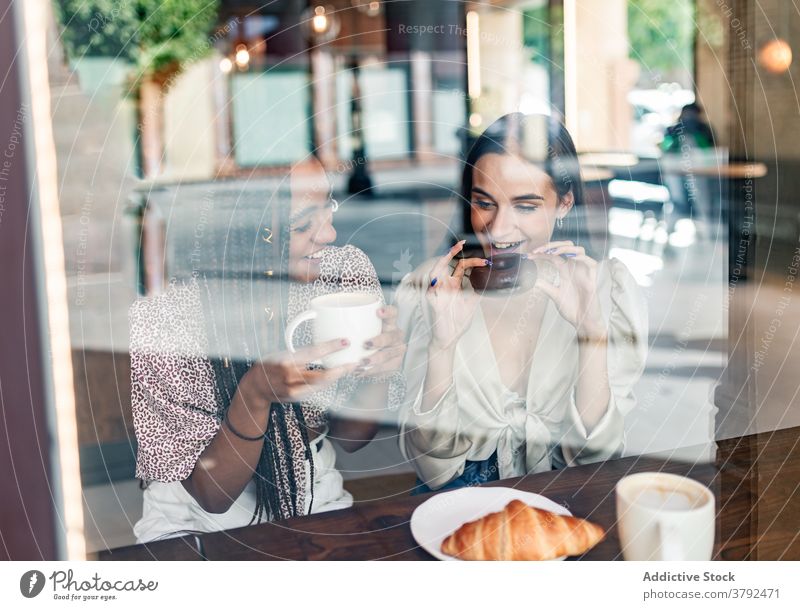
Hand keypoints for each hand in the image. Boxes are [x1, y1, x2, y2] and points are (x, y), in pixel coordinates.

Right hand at [239, 339, 356, 405]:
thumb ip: (301, 353)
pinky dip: (328, 383)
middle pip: (322, 375)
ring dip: (337, 376)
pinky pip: (316, 390)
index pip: (312, 352)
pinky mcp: (296, 398)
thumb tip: (324, 347)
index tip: (345, 342)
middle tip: (354, 362)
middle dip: (340, 369)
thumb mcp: (282, 353)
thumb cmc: (270, 365)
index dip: (330, 347)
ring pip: (322, 385)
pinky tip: (335, 376)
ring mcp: (293, 390)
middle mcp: (290, 377)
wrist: (256, 387)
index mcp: (287, 360)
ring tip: (348, 368)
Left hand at [355, 305, 405, 377]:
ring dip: (375, 358)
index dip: (388, 312)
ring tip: (361, 363)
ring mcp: (397, 350)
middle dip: (379, 340)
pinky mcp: (396, 363)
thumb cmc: (364, 344)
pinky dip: (373, 370)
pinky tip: (363, 371)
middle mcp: (396, 335)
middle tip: (366, 344)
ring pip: (389, 354)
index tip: (377, 312)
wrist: (372, 365)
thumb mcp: (360, 334)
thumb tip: (326, 322)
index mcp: (388, 323)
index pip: (393, 313)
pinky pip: (386, 367)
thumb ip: (351, 328)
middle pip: (391, 336)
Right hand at [426, 240, 487, 350]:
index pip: (460, 266)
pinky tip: (439, 281)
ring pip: (435, 272)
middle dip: (452, 252)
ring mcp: (438, 293)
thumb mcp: (472, 304)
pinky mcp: (433, 303)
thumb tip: (491, 281)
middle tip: (461, 244)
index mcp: (454, 285)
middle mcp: (445, 286)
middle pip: (446, 264)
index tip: (485, 261)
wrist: (449, 338)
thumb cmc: (457, 322)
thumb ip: (477, 291)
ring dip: (441, 263)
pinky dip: (434, 285)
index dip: (472, 261)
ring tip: (448, 254)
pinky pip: (431, 291)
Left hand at [530, 241, 605, 339]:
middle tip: (539, 250)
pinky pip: (591, 263)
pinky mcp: (592, 279)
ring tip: (553, 252)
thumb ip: (544, 285)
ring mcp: (583, 272)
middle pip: (566, 247)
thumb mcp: (554, 294)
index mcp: (565, 271)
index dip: (541, 253)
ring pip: (579, 250)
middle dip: (553, 245)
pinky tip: (571, 257)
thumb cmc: (571, 308)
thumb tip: (531, 279)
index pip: (553, 256)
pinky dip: (582, 257)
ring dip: (565, 248)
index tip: (529, 255)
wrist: (582, 322)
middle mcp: (574, 268)